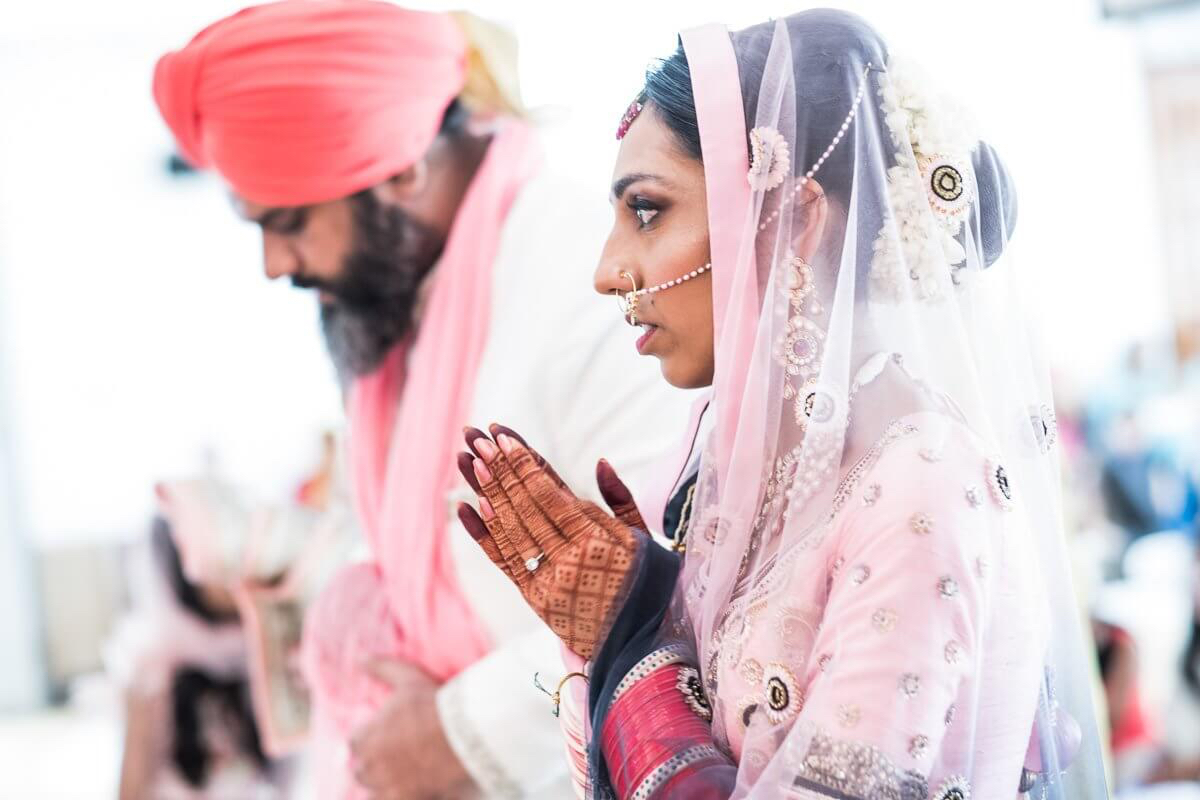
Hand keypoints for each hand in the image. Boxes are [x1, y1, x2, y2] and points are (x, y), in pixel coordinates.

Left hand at [349, 659, 472, 798]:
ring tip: (401, 775)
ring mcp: (386, 786)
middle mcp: (369, 765)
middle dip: (372, 764)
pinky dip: (400, 795)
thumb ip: (382, 668)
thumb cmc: (431, 705)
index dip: (369, 738)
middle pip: (361, 770)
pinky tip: (414, 789)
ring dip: (383, 783)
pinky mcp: (405, 799)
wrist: (462, 734)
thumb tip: (361, 658)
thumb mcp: (407, 679)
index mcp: (364, 737)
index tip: (384, 735)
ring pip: (374, 791)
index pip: (355, 742)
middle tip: (394, 756)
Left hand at [456, 424, 647, 659]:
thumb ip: (621, 499)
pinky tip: (468, 506)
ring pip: (511, 527)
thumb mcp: (644, 538)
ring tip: (468, 460)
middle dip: (499, 468)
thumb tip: (600, 462)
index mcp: (598, 537)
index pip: (551, 492)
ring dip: (487, 491)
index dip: (524, 463)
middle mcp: (570, 557)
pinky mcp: (536, 598)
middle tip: (477, 437)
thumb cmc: (648, 584)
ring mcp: (550, 578)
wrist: (643, 645)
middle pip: (526, 504)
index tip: (503, 436)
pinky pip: (505, 561)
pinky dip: (485, 534)